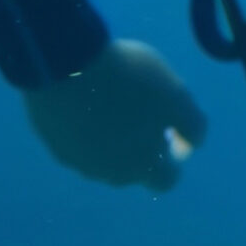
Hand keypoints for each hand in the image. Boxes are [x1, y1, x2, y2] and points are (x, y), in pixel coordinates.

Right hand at [21, 39, 207, 189]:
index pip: (165, 181)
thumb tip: (190, 147)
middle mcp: (108, 173)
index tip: (171, 135)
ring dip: (111, 143)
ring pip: (102, 160)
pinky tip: (88, 105)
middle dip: (141, 152)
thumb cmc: (130, 80)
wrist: (66, 64)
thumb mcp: (176, 96)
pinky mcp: (54, 144)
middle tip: (142, 118)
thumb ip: (191, 126)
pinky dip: (86, 131)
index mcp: (142, 165)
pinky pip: (77, 144)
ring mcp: (77, 161)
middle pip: (132, 172)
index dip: (172, 161)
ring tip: (114, 107)